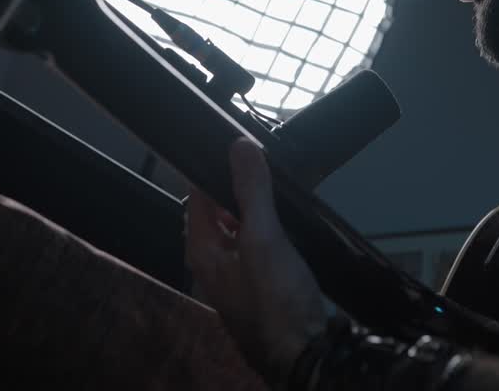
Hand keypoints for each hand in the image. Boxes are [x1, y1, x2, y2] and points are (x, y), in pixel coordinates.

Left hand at [184, 138, 330, 387]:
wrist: (303, 350)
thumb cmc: (277, 299)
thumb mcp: (263, 237)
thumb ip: (251, 191)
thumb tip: (239, 148)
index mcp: (202, 252)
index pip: (194, 199)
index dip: (209, 171)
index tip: (231, 149)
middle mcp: (213, 266)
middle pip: (216, 215)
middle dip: (234, 190)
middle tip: (258, 167)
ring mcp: (236, 278)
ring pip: (237, 232)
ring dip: (252, 211)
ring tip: (274, 191)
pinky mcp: (260, 286)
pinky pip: (255, 249)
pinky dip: (265, 232)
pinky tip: (285, 226)